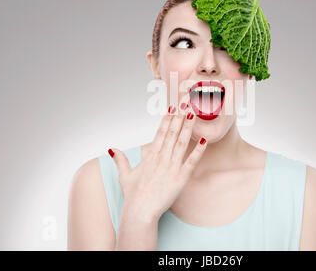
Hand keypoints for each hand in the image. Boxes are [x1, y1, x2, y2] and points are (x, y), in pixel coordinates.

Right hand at [109, 97, 206, 222]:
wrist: (139, 212)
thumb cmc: (133, 195)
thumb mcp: (124, 175)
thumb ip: (120, 160)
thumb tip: (112, 149)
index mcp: (150, 156)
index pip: (160, 133)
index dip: (167, 120)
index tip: (172, 108)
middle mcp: (161, 158)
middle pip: (172, 133)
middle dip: (179, 118)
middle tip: (186, 104)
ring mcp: (171, 167)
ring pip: (181, 143)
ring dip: (188, 128)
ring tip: (193, 114)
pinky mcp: (180, 178)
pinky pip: (191, 161)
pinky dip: (198, 150)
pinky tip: (204, 140)